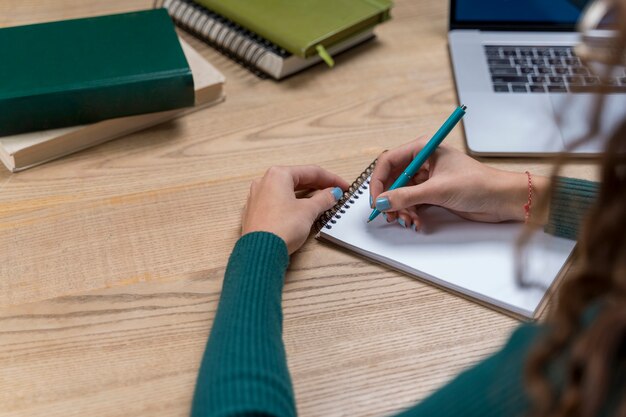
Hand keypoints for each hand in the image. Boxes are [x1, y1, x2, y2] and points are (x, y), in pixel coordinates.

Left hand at [242, 165, 348, 253]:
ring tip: (322, 202)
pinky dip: (292, 204)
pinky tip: (302, 211)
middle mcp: (264, 182)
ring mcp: (257, 197)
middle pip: (298, 179)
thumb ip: (323, 199)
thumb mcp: (308, 211)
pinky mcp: (256, 212)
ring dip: (306, 195)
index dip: (331, 179)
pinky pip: (278, 202)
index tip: (343, 186)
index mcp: (278, 175)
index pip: (311, 172)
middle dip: (318, 186)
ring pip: (287, 191)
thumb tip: (332, 193)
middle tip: (335, 193)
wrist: (260, 252)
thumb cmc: (281, 228)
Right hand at [369, 137, 548, 229]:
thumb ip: (406, 196)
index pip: (389, 161)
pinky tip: (418, 222)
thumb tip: (382, 201)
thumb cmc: (479, 184)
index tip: (377, 198)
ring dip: (401, 209)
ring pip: (401, 194)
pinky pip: (412, 203)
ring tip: (408, 220)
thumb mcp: (438, 190)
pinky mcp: (433, 193)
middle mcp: (423, 162)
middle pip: (393, 179)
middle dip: (390, 198)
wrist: (503, 199)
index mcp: (424, 149)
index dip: (379, 181)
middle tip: (389, 214)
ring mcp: (428, 178)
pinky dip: (411, 213)